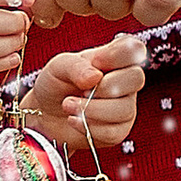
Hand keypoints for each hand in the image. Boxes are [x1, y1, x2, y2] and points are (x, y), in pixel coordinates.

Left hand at [16, 33, 146, 153]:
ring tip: (68, 106)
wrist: (44, 114)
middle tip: (82, 90)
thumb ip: (76, 66)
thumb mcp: (59, 67)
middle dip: (105, 87)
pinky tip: (75, 121)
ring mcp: (125, 106)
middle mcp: (125, 81)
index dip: (118, 55)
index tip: (95, 62)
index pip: (134, 48)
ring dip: (91, 110)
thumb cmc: (55, 84)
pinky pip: (115, 132)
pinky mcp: (119, 130)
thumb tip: (95, 77)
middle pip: (136, 78)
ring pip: (124, 109)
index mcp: (113, 58)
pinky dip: (90, 128)